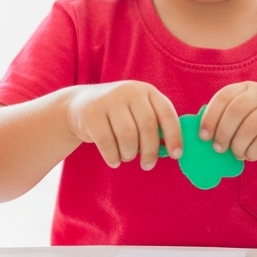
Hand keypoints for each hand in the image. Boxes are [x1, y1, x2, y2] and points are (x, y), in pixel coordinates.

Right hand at [65, 81, 182, 169]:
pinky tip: (114, 160)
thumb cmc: (118, 115)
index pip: (166, 113)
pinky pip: (107, 143)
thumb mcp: (137, 111)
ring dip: (129, 154)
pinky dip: (113, 157)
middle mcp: (129, 91)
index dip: (174, 136)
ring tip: (126, 157)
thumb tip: (173, 151)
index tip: (177, 155)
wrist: (79, 105)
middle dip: (150, 151)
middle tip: (148, 165)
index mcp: (147, 91)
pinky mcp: (91, 114)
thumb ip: (155, 126)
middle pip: (148, 126)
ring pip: (128, 136)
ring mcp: (109, 100)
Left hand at [200, 82, 256, 162]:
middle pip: (236, 111)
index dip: (210, 117)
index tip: (203, 136)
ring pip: (249, 128)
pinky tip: (251, 155)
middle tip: (218, 148)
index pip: (223, 97)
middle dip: (223, 133)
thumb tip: (200, 133)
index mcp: (248, 87)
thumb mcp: (245, 116)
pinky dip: (252, 153)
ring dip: (238, 146)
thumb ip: (226, 118)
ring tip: (238, 153)